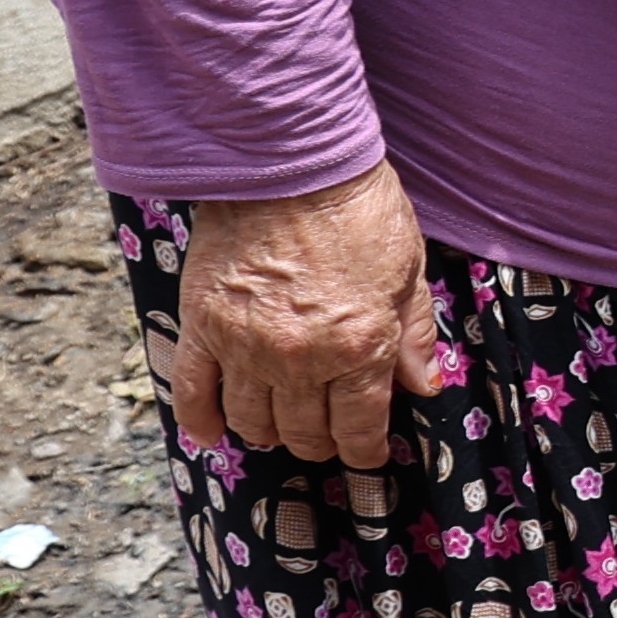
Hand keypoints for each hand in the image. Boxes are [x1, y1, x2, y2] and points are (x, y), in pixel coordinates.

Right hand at [161, 162, 456, 470]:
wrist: (288, 162)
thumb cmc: (357, 209)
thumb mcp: (407, 269)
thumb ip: (412, 334)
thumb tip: (423, 386)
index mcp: (358, 346)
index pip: (359, 427)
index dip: (364, 451)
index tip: (367, 455)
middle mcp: (300, 358)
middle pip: (305, 430)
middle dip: (321, 442)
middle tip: (328, 435)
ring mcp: (245, 346)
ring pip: (252, 419)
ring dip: (269, 432)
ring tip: (281, 427)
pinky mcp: (202, 326)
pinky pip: (193, 390)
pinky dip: (200, 418)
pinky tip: (211, 434)